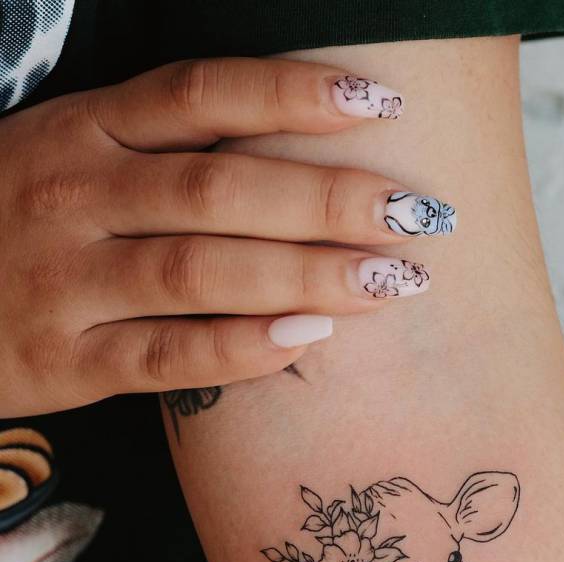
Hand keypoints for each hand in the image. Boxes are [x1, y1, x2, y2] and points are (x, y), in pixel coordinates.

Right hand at [0, 57, 452, 415]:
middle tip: (419, 213)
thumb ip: (161, 154)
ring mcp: (67, 280)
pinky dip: (242, 347)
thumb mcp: (73, 160)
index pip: (200, 96)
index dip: (293, 95)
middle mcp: (75, 196)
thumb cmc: (18, 224)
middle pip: (220, 187)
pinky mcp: (67, 360)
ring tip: (392, 281)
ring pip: (201, 270)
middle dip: (328, 199)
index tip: (382, 108)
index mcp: (82, 132)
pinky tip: (309, 338)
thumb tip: (292, 156)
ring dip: (306, 274)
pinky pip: (168, 354)